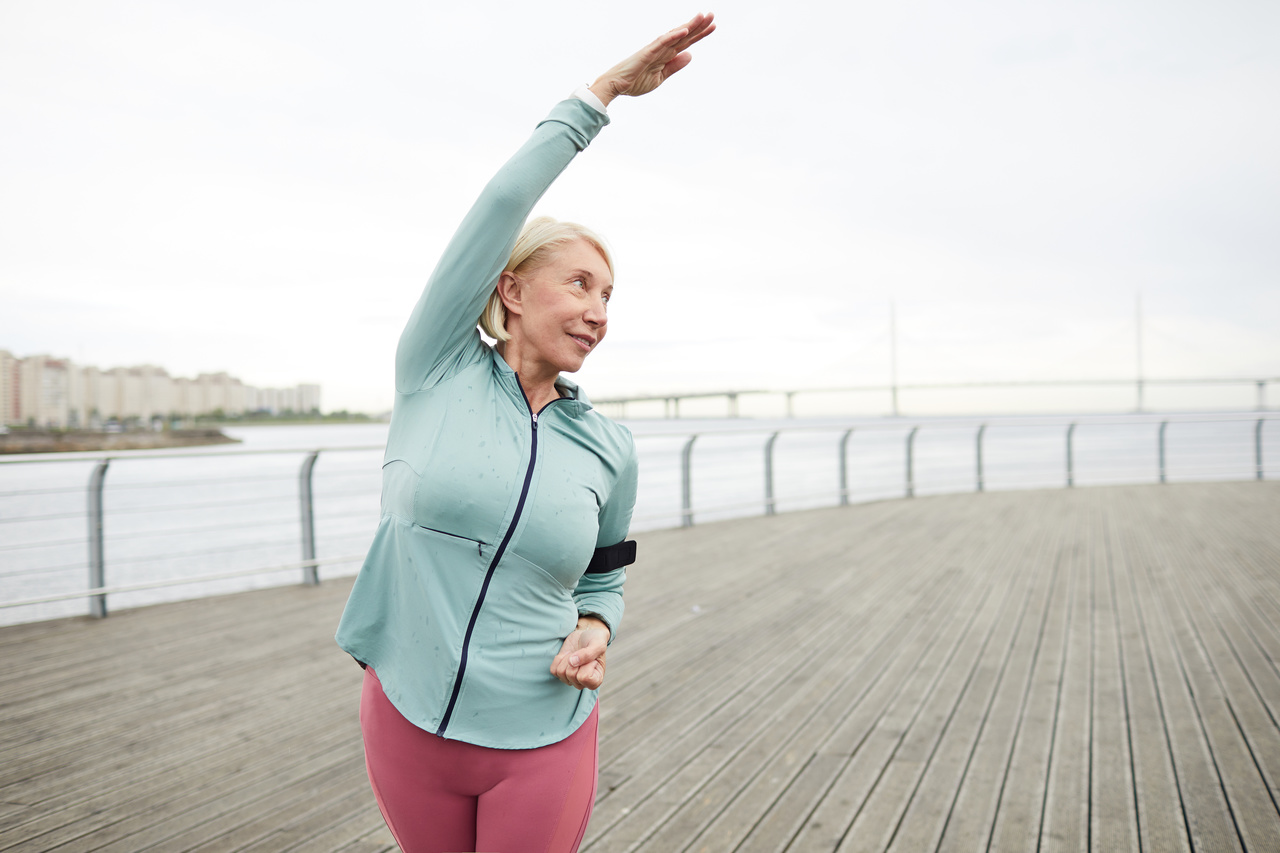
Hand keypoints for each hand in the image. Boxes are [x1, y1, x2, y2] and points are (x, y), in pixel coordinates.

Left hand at [551, 617, 610, 689]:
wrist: (585, 635)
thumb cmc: (595, 640)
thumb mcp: (598, 644)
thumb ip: (588, 654)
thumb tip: (572, 662)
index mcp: (596, 679)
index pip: (585, 678)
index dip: (586, 665)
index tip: (592, 659)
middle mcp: (583, 683)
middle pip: (571, 675)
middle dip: (574, 660)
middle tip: (581, 653)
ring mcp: (571, 679)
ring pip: (561, 673)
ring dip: (567, 659)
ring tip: (575, 654)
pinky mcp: (561, 674)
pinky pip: (553, 670)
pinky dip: (559, 659)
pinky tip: (568, 655)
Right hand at [589, 13, 715, 106]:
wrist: (616, 86)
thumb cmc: (635, 81)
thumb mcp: (660, 77)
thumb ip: (674, 66)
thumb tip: (690, 55)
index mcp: (665, 55)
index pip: (686, 42)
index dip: (700, 34)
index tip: (713, 26)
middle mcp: (662, 49)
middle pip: (684, 35)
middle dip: (698, 26)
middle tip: (712, 15)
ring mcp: (654, 49)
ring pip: (675, 35)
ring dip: (689, 26)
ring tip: (702, 16)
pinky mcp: (646, 53)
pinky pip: (662, 43)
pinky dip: (673, 36)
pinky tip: (685, 31)